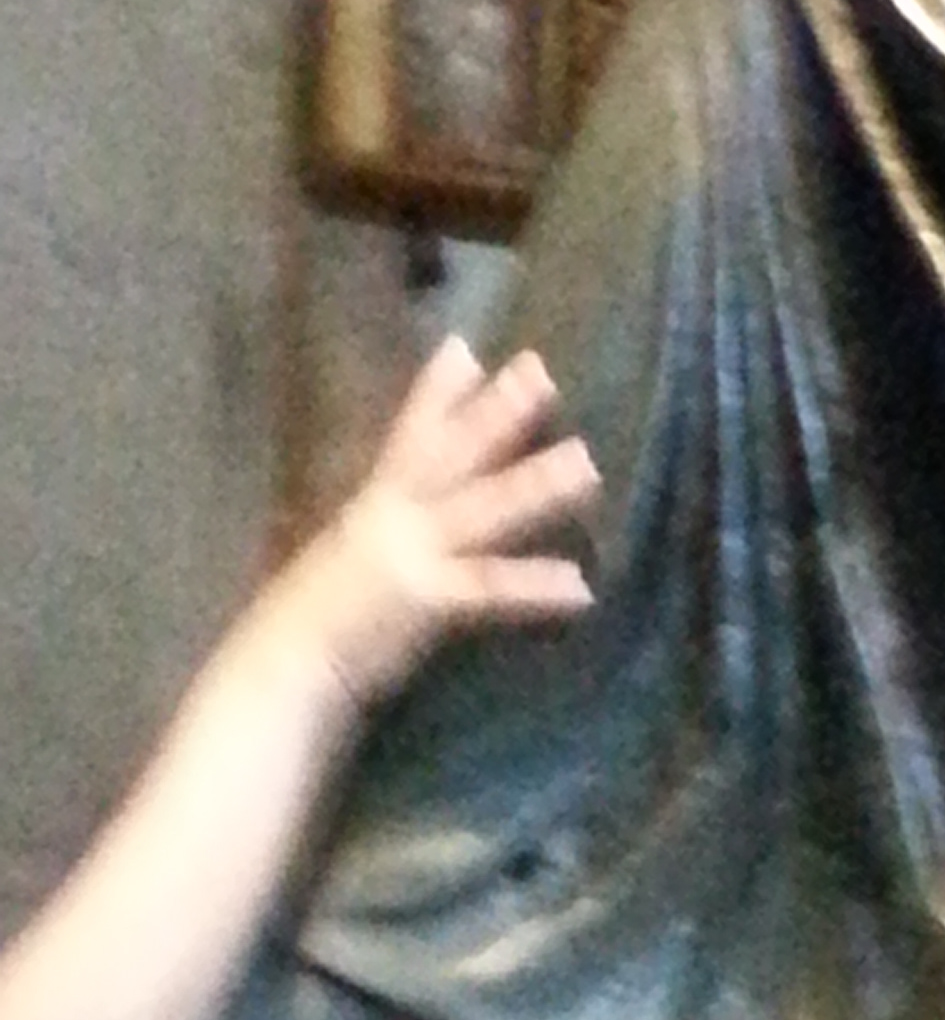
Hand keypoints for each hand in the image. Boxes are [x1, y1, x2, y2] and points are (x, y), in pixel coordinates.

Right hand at [269, 339, 599, 706]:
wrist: (283, 670)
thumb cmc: (306, 628)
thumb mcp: (339, 563)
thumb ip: (373, 537)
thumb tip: (396, 520)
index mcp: (370, 508)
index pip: (406, 438)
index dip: (435, 393)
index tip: (464, 349)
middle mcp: (391, 519)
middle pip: (452, 454)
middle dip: (497, 412)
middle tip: (543, 371)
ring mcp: (411, 556)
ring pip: (485, 510)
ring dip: (537, 485)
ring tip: (587, 464)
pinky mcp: (428, 602)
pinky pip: (491, 591)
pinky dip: (536, 588)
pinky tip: (581, 588)